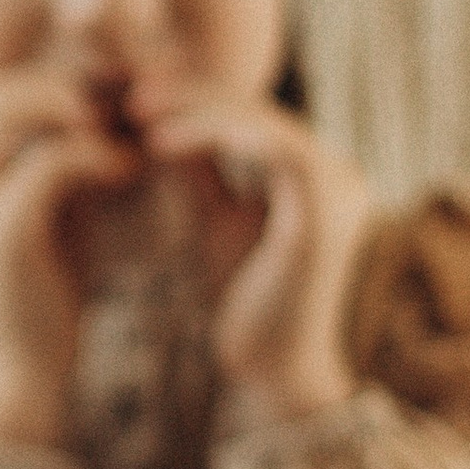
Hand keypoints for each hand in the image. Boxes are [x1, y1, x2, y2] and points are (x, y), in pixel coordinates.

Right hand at [0, 72, 140, 450]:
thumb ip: (60, 172)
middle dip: (59, 88)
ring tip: (123, 134)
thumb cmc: (41, 306)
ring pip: (8, 107)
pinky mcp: (0, 232)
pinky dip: (95, 155)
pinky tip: (129, 170)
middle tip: (120, 108)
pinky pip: (49, 161)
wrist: (20, 384)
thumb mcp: (48, 223)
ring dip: (74, 110)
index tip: (109, 103)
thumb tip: (104, 119)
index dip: (48, 89)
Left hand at [139, 97, 370, 421]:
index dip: (196, 102)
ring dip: (194, 109)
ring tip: (136, 112)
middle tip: (128, 94)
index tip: (135, 102)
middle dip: (190, 95)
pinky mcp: (325, 206)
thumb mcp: (214, 221)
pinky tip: (161, 141)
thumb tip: (163, 118)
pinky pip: (271, 146)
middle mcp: (341, 173)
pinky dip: (213, 135)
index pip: (254, 117)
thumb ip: (202, 171)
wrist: (268, 374)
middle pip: (258, 110)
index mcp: (321, 176)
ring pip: (262, 119)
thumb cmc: (240, 306)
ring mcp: (340, 186)